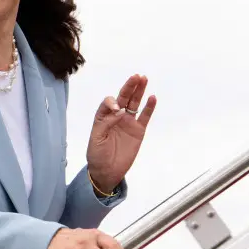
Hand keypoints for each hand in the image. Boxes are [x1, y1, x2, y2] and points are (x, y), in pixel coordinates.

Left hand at [86, 74, 156, 191]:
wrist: (106, 172)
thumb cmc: (97, 155)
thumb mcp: (96, 138)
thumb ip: (106, 122)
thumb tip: (119, 110)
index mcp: (103, 117)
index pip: (109, 102)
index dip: (112, 102)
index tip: (116, 108)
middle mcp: (116, 116)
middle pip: (124, 97)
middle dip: (129, 86)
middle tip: (136, 76)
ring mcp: (128, 122)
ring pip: (135, 103)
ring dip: (139, 91)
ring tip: (143, 79)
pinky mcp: (138, 131)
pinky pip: (145, 116)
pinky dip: (149, 107)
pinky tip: (152, 97)